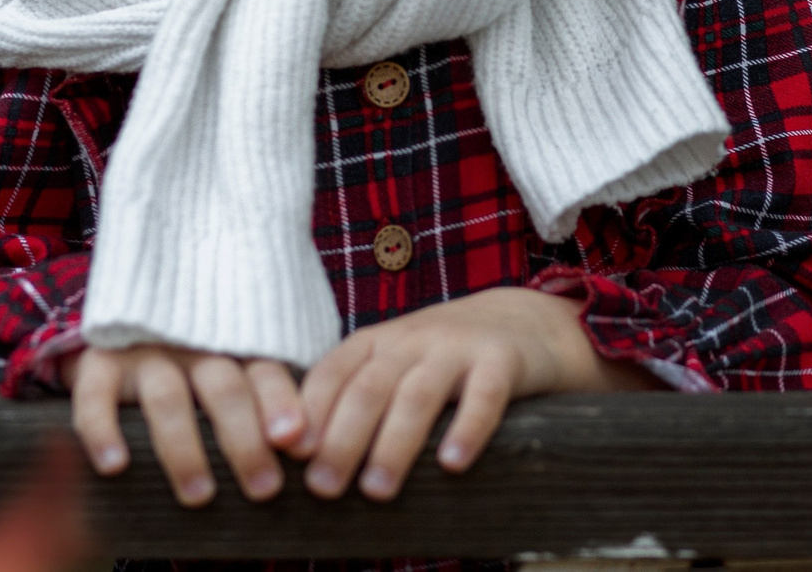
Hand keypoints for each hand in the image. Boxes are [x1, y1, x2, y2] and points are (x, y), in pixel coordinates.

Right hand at [71, 342, 310, 503]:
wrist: (125, 329)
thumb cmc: (197, 373)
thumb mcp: (235, 378)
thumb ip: (265, 408)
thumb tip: (307, 452)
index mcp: (234, 349)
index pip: (265, 372)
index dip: (282, 404)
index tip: (298, 442)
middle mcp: (193, 348)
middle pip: (224, 387)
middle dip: (245, 440)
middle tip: (263, 488)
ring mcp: (146, 354)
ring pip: (167, 397)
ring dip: (185, 449)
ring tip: (200, 496)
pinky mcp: (99, 364)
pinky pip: (97, 395)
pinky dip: (103, 430)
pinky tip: (115, 466)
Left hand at [297, 285, 656, 502]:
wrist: (524, 322)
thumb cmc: (443, 360)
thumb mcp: (394, 367)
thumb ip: (354, 399)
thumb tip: (302, 458)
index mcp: (377, 342)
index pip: (333, 373)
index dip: (309, 411)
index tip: (288, 452)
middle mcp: (412, 339)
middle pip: (369, 388)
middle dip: (342, 439)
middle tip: (324, 487)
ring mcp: (458, 346)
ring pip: (418, 394)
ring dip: (394, 444)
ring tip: (377, 490)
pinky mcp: (502, 360)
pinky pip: (484, 395)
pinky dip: (467, 428)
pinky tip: (453, 463)